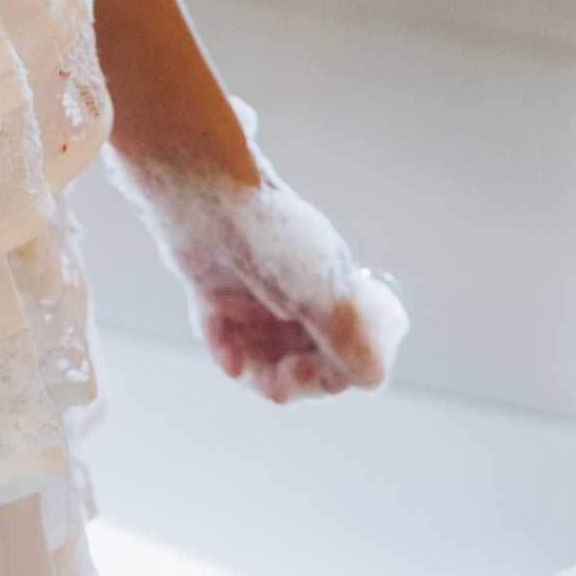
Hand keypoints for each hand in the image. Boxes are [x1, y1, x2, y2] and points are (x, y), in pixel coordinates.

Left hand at [116, 150, 405, 402]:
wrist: (201, 192)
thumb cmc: (268, 236)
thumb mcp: (318, 292)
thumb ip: (348, 338)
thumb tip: (374, 381)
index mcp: (333, 288)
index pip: (348, 349)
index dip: (337, 374)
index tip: (320, 378)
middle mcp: (298, 293)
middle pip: (307, 359)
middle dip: (297, 379)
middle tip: (281, 384)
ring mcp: (256, 293)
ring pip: (266, 354)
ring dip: (259, 372)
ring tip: (247, 373)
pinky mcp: (217, 291)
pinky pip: (225, 336)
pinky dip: (227, 351)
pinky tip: (229, 361)